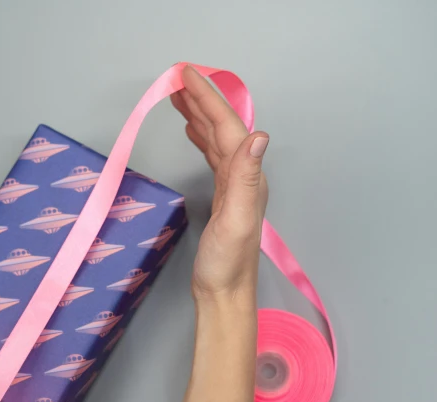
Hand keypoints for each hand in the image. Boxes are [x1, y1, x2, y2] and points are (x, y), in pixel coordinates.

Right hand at [171, 66, 268, 305]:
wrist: (224, 293)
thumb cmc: (227, 263)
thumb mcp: (236, 220)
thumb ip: (247, 178)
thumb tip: (259, 136)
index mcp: (247, 175)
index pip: (227, 126)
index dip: (207, 98)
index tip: (185, 73)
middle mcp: (244, 175)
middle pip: (222, 127)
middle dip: (201, 99)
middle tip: (177, 77)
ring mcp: (233, 184)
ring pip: (215, 138)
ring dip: (199, 114)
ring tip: (179, 97)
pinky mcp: (222, 195)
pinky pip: (212, 155)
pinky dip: (200, 138)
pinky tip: (191, 132)